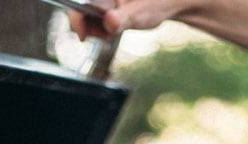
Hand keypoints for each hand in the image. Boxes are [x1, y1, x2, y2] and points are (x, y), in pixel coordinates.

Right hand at [68, 0, 189, 39]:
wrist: (170, 2)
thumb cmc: (158, 3)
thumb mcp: (139, 13)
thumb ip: (122, 19)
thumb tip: (110, 22)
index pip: (79, 2)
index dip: (76, 19)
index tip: (83, 36)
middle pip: (80, 9)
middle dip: (89, 26)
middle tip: (107, 35)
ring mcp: (105, 1)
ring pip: (87, 14)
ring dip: (96, 28)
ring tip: (114, 31)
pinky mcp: (108, 5)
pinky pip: (96, 16)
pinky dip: (102, 25)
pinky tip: (115, 27)